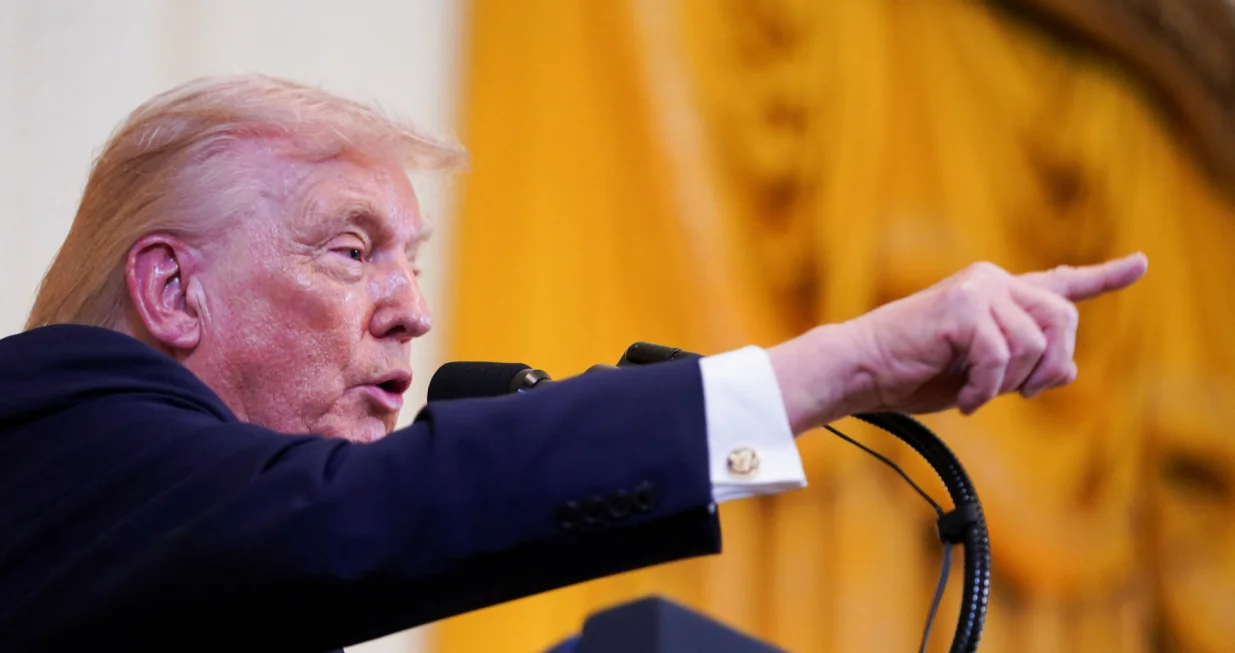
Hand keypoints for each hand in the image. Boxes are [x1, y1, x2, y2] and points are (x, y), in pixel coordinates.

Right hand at [768, 253, 1147, 433]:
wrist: (860, 369)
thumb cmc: (911, 374)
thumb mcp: (979, 376)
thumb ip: (1023, 367)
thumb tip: (1069, 369)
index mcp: (997, 296)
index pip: (1058, 284)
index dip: (1104, 277)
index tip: (1140, 264)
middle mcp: (992, 282)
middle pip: (1063, 320)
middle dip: (1049, 366)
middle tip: (1022, 394)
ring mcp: (978, 290)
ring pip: (1035, 344)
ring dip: (1010, 384)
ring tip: (977, 396)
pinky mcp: (963, 307)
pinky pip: (1001, 356)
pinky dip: (986, 389)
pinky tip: (967, 400)